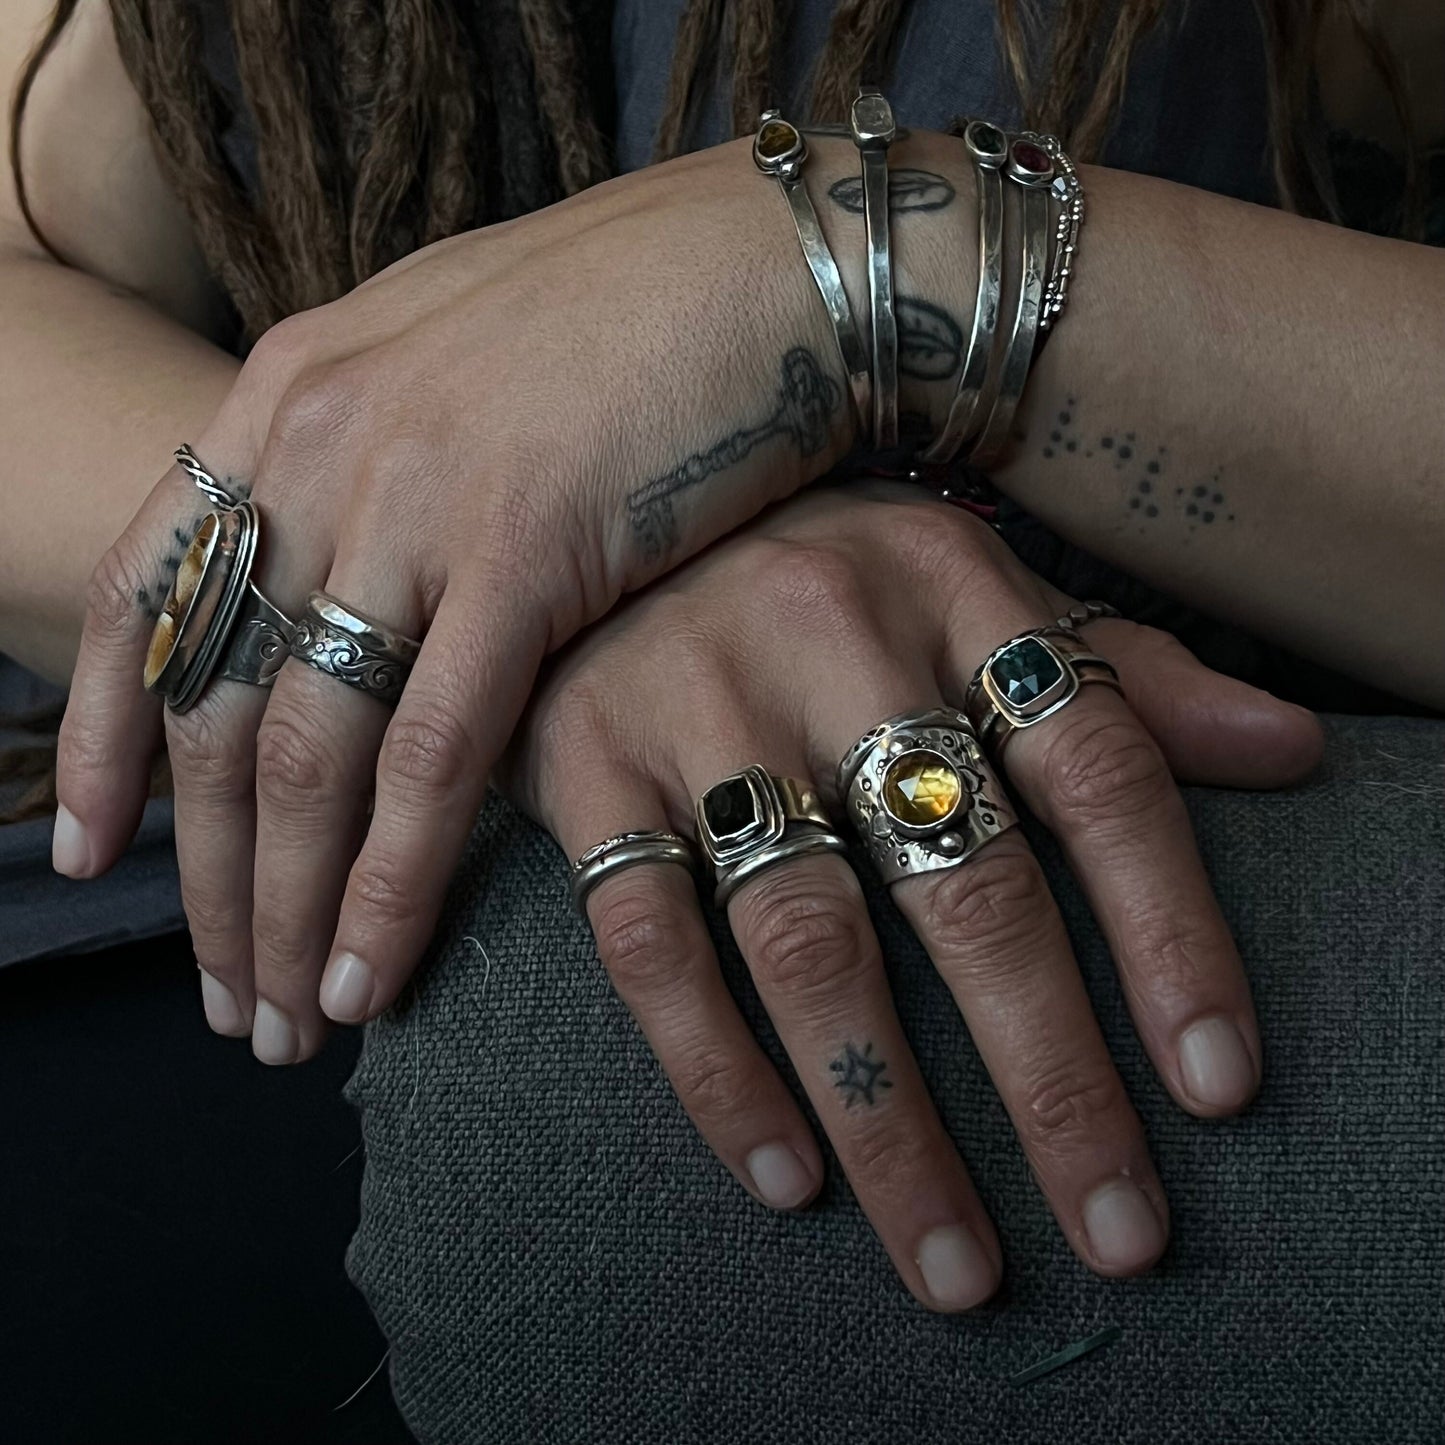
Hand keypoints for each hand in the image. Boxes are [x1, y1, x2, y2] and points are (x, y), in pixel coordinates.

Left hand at [55, 129, 989, 1059]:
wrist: (762, 264)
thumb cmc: (628, 317)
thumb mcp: (450, 366)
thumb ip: (372, 461)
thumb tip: (346, 574)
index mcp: (289, 396)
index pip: (141, 592)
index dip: (102, 735)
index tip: (91, 853)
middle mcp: (322, 446)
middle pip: (215, 704)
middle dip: (206, 876)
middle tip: (219, 995)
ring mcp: (416, 500)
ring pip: (304, 750)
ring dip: (284, 906)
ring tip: (282, 1021)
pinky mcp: (524, 552)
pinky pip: (430, 754)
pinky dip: (391, 879)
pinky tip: (370, 971)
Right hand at [499, 483, 1322, 1309]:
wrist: (608, 483)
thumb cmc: (819, 561)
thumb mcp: (970, 585)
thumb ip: (1119, 672)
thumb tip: (1289, 750)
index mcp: (954, 590)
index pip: (1098, 772)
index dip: (1171, 932)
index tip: (1218, 1087)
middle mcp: (831, 642)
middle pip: (969, 885)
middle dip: (1052, 1080)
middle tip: (1115, 1230)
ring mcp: (697, 706)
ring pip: (811, 942)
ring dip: (890, 1121)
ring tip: (954, 1263)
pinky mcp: (584, 764)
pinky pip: (649, 943)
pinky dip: (718, 1071)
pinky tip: (787, 1177)